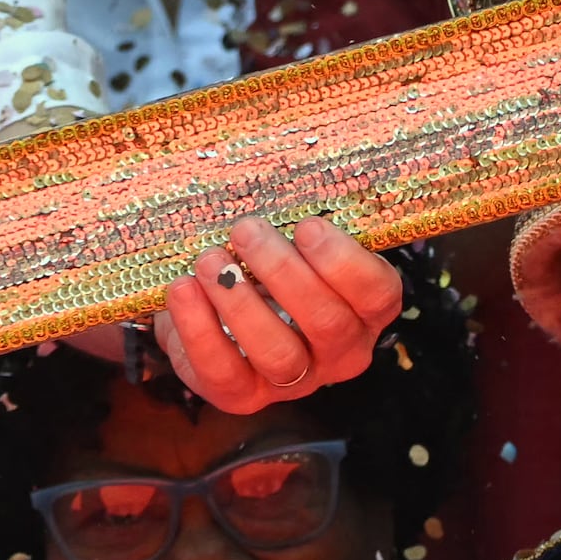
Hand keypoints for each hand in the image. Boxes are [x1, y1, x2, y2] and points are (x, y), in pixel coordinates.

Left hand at [158, 216, 403, 415]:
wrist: (220, 312)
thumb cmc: (269, 266)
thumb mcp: (293, 240)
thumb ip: (297, 219)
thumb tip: (275, 163)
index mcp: (366, 309)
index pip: (378, 294)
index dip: (345, 262)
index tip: (307, 226)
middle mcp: (340, 352)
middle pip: (327, 323)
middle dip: (283, 273)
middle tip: (246, 229)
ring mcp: (294, 381)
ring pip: (279, 354)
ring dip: (241, 303)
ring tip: (210, 260)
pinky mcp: (244, 396)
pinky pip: (224, 371)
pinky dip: (199, 329)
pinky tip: (183, 289)